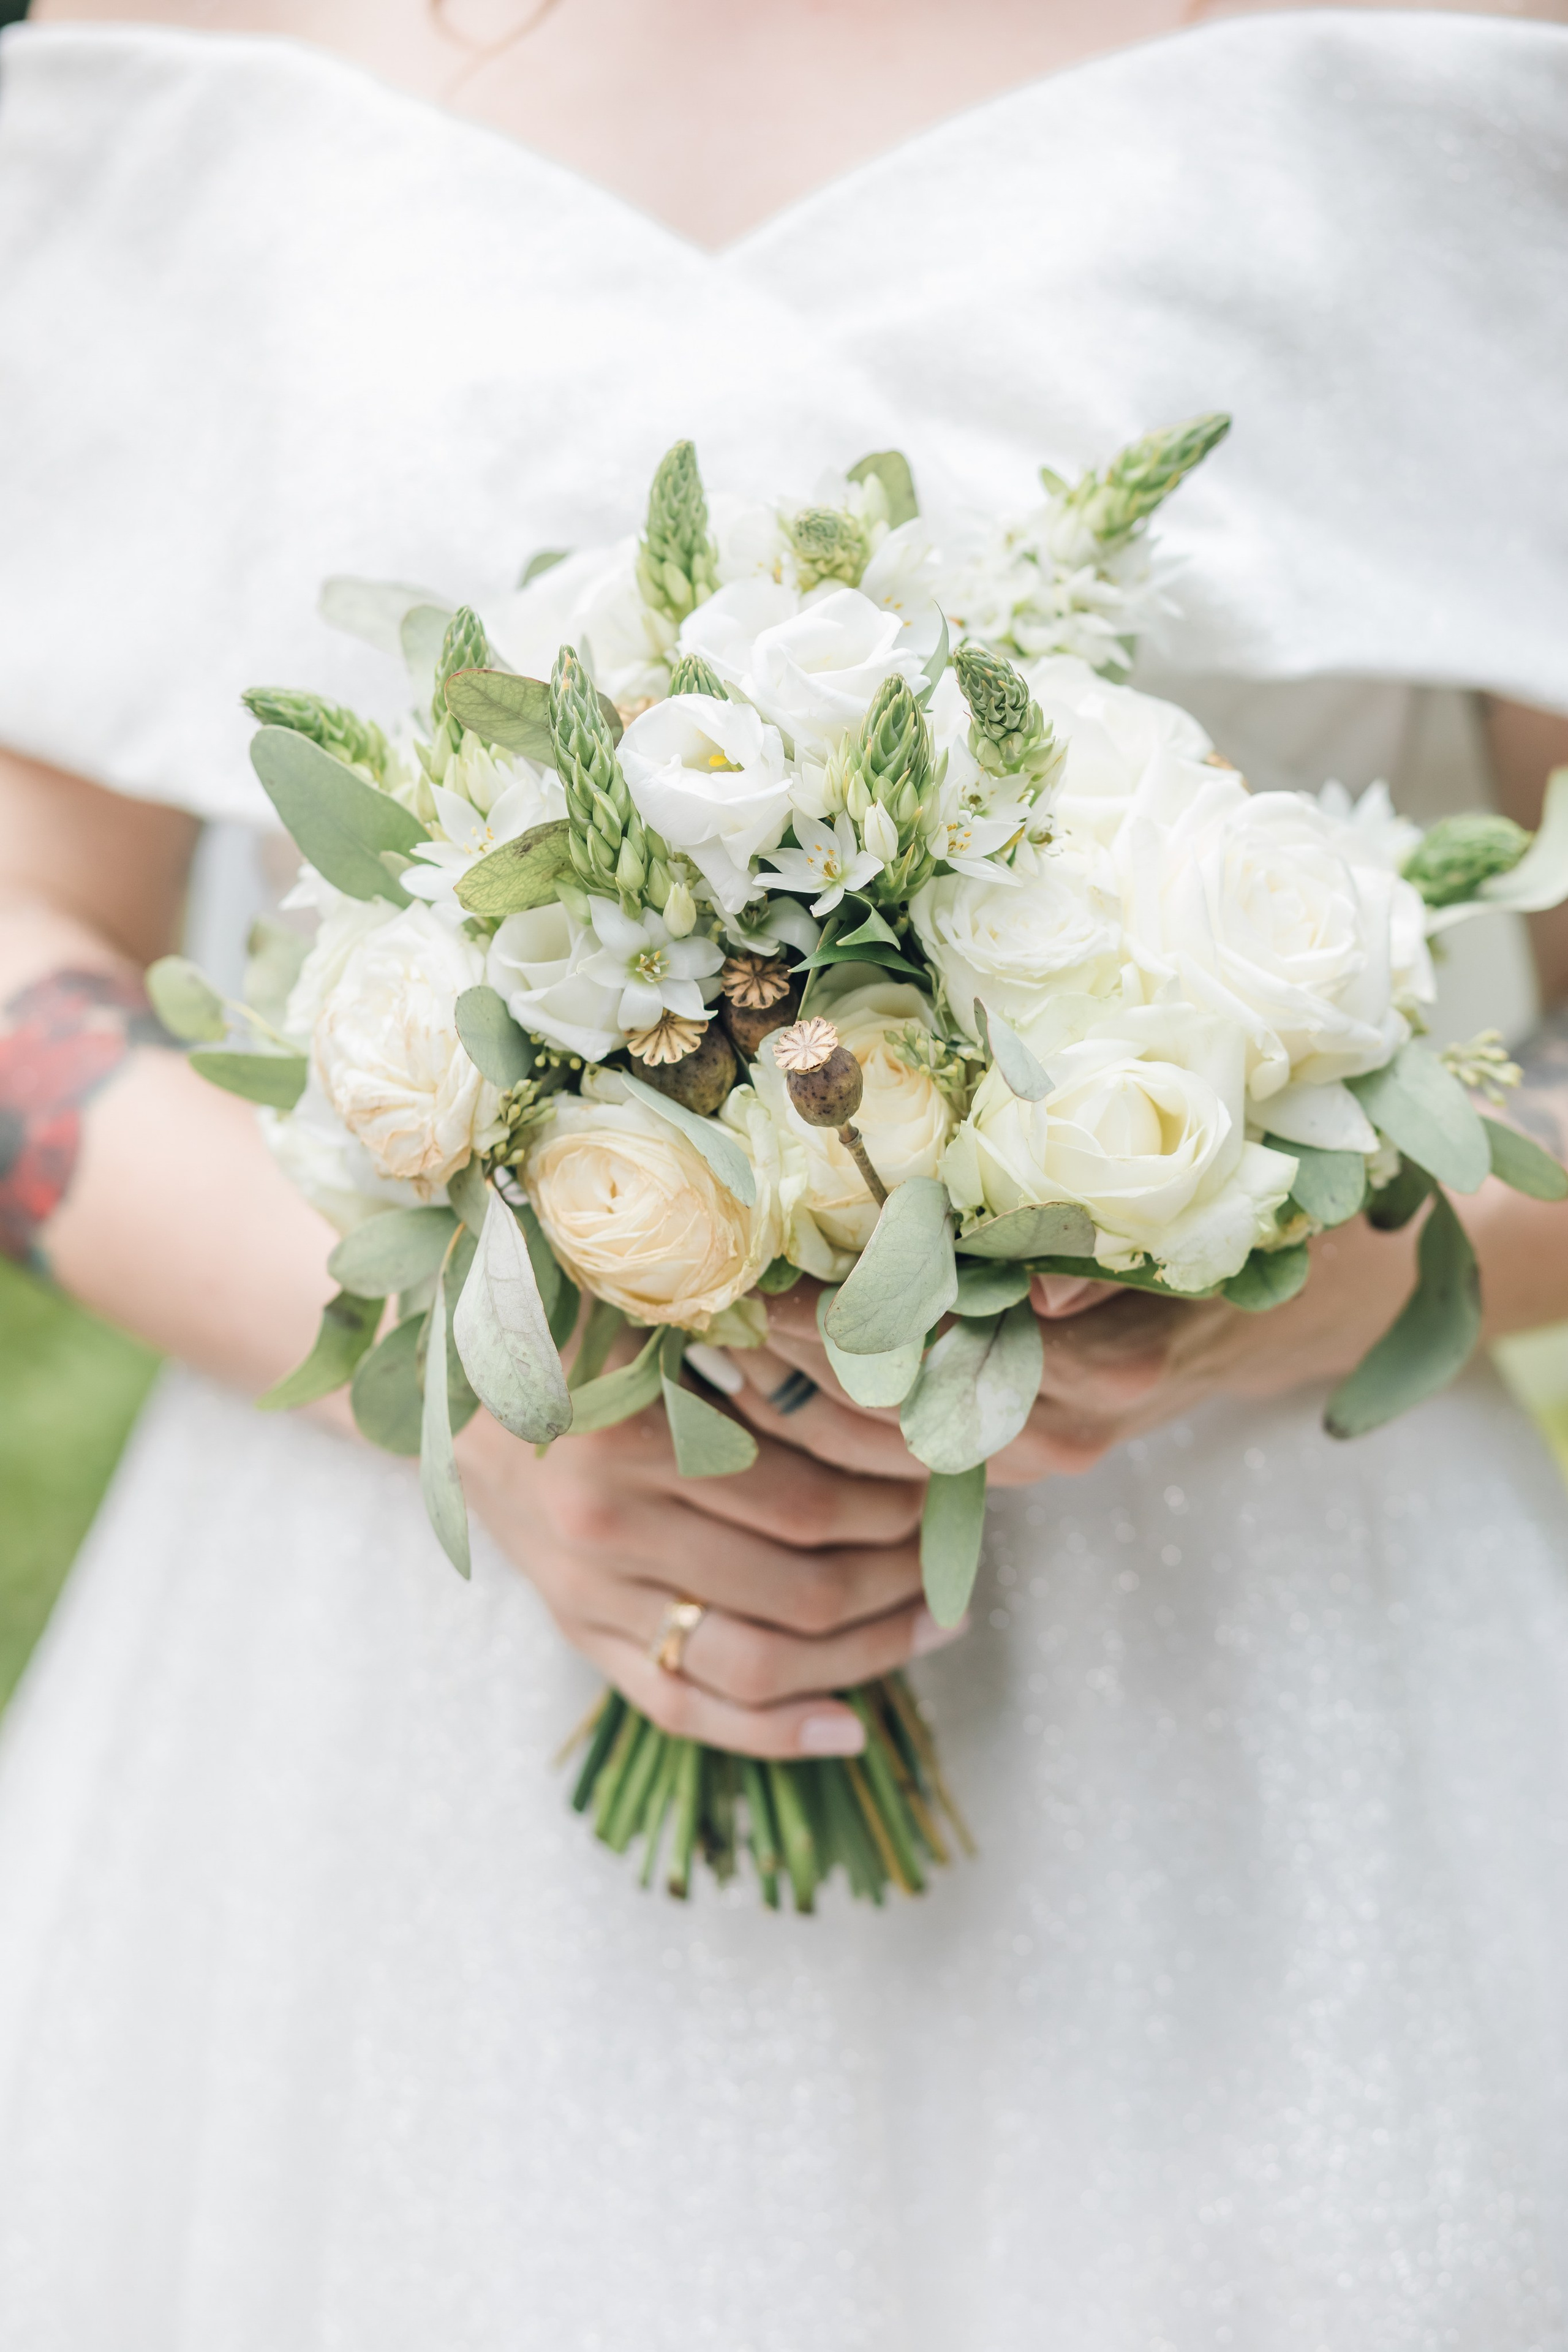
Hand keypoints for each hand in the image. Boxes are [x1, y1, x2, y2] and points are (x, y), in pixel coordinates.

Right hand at [456, 1377, 954, 1761]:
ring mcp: (593, 1597)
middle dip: (898, 1574)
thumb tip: (896, 1385)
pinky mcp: (585, 1639)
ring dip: (864, 1651)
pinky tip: (849, 1729)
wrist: (465, 1402)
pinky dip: (774, 1732)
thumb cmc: (581, 1344)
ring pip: (757, 1662)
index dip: (896, 1502)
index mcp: (632, 1436)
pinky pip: (687, 1710)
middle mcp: (608, 1526)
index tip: (947, 1482)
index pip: (807, 1500)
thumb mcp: (657, 1323)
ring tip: (934, 1622)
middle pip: (797, 1586)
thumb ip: (754, 1351)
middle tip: (952, 1548)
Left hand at [720, 1217, 1423, 1482]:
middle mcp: (1061, 1430)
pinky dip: (841, 1422)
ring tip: (723, 1339)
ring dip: (804, 1396)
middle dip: (800, 1360)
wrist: (1291, 1311)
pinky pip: (910, 1459)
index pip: (938, 1354)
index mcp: (1101, 1370)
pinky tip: (775, 1379)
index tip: (763, 1273)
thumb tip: (1044, 1292)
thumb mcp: (1183, 1231)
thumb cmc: (1228, 1243)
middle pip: (896, 1411)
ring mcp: (1037, 1457)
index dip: (843, 1318)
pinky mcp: (1022, 1462)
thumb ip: (1106, 1264)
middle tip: (714, 1306)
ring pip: (891, 1449)